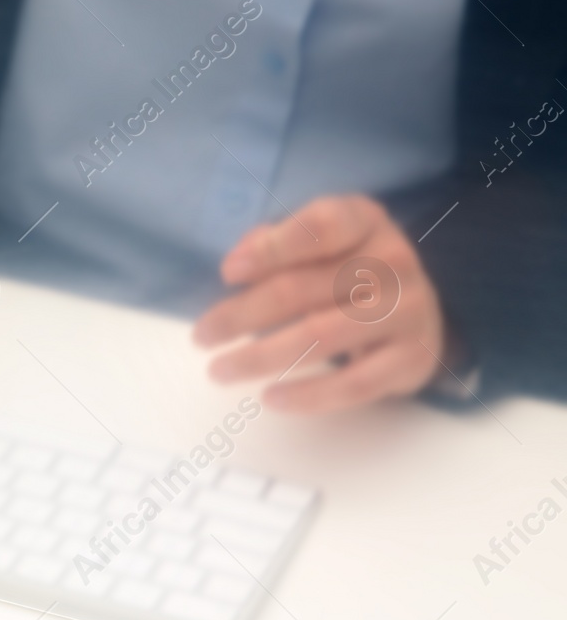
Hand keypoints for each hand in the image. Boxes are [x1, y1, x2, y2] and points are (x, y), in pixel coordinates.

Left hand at [194, 194, 447, 412]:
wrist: (419, 311)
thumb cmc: (349, 271)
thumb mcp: (318, 242)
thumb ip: (275, 243)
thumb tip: (236, 263)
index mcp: (365, 222)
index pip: (322, 227)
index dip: (273, 248)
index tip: (228, 273)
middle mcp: (393, 262)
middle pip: (302, 289)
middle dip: (241, 315)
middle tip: (201, 337)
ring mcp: (408, 311)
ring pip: (319, 338)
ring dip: (259, 358)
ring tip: (218, 370)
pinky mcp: (411, 358)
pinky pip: (353, 384)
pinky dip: (307, 395)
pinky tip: (270, 397)